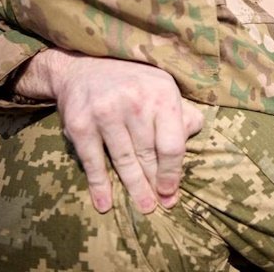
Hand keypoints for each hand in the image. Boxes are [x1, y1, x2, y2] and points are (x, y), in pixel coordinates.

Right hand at [17, 49, 203, 213]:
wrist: (82, 65)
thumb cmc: (132, 81)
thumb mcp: (162, 86)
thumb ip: (181, 111)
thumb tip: (192, 135)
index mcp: (161, 94)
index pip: (172, 144)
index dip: (172, 173)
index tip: (171, 191)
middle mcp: (134, 102)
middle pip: (148, 155)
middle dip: (154, 183)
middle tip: (159, 205)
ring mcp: (105, 113)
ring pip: (123, 160)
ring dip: (133, 187)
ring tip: (143, 207)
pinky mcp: (81, 124)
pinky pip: (93, 161)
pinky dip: (99, 185)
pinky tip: (105, 202)